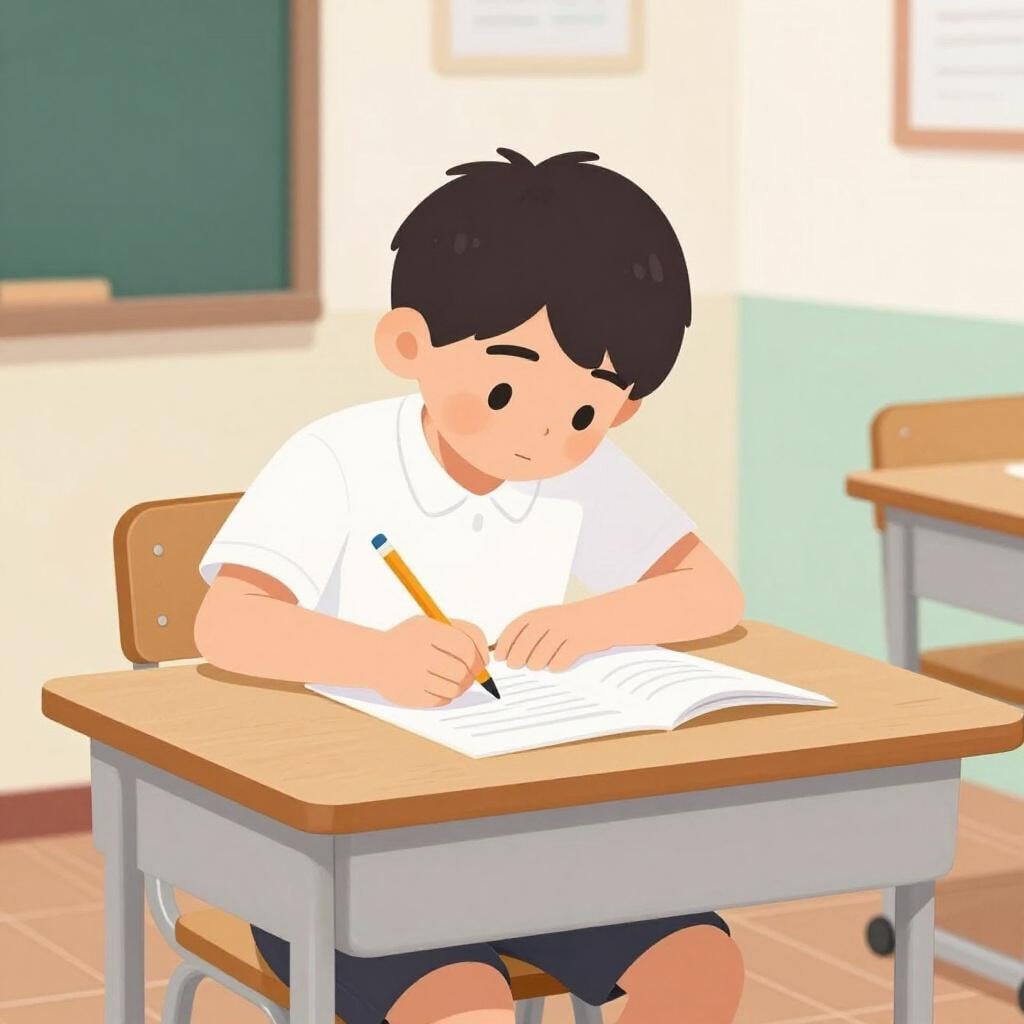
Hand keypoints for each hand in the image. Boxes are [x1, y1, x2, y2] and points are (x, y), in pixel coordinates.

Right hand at [373, 617, 488, 706]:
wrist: (374, 658)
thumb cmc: (410, 639)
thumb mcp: (431, 624)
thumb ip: (461, 632)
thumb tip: (487, 656)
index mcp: (426, 631)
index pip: (466, 648)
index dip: (480, 657)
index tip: (483, 662)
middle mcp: (418, 654)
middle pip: (463, 671)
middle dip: (473, 674)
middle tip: (473, 674)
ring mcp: (413, 677)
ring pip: (456, 689)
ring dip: (461, 686)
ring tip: (455, 679)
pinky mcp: (411, 697)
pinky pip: (443, 701)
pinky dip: (447, 695)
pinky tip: (438, 685)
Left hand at [494, 603, 604, 672]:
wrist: (602, 616)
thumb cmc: (570, 622)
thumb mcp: (547, 619)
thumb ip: (527, 633)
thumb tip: (505, 654)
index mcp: (539, 614)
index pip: (513, 630)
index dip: (503, 646)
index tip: (500, 658)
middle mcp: (549, 621)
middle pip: (522, 650)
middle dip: (518, 661)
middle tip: (518, 665)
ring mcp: (564, 632)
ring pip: (538, 661)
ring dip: (538, 665)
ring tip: (544, 662)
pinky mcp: (579, 643)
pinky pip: (558, 664)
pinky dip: (557, 666)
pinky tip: (561, 661)